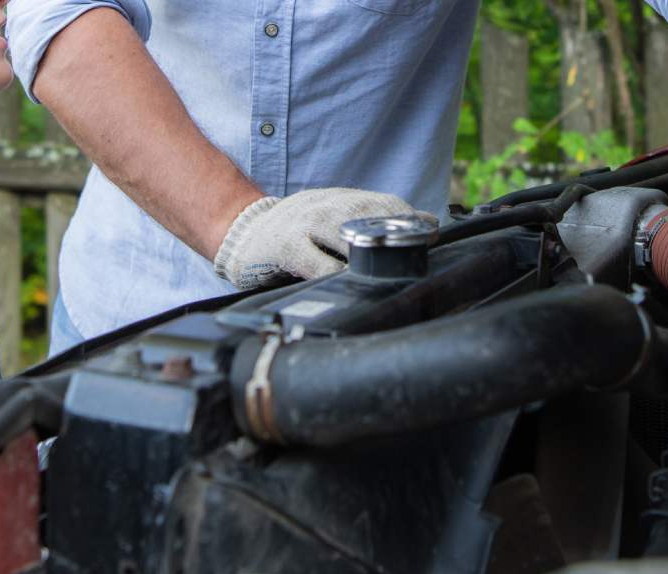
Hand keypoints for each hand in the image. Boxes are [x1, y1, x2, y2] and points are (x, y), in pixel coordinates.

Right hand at [214, 189, 433, 287]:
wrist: (237, 231)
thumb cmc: (292, 233)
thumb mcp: (328, 220)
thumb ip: (363, 225)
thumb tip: (420, 230)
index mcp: (337, 200)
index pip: (381, 202)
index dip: (408, 217)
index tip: (430, 232)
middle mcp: (323, 206)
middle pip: (366, 212)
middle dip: (396, 228)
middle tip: (419, 246)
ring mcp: (302, 224)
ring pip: (342, 231)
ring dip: (370, 247)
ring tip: (391, 262)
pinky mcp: (284, 247)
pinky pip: (314, 261)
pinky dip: (334, 271)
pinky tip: (349, 280)